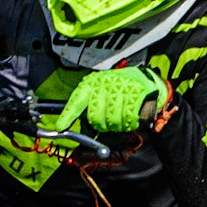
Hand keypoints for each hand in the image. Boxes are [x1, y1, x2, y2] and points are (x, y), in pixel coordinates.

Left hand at [56, 66, 172, 134]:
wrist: (146, 79)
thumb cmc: (120, 87)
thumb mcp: (100, 90)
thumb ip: (87, 105)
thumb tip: (72, 125)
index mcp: (92, 83)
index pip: (76, 101)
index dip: (67, 116)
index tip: (60, 127)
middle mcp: (104, 85)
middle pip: (95, 117)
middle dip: (101, 125)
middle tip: (108, 122)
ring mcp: (121, 90)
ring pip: (112, 121)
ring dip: (117, 125)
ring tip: (121, 117)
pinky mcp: (136, 96)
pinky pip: (128, 120)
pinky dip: (130, 123)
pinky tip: (131, 117)